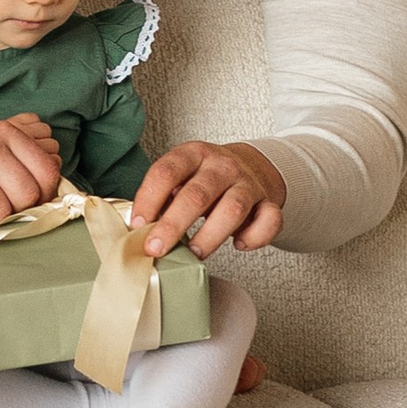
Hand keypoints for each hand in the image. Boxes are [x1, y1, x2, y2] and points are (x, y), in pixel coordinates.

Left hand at [131, 140, 286, 256]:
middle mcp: (221, 166)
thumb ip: (163, 196)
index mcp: (193, 154)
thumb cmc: (207, 179)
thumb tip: (138, 228)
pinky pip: (269, 220)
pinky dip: (255, 237)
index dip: (149, 199)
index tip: (137, 225)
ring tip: (194, 253)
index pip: (166, 172)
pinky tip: (239, 244)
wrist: (252, 167)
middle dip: (173, 225)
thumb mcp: (182, 175)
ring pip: (232, 209)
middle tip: (156, 248)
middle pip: (197, 194)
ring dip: (210, 236)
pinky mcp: (269, 202)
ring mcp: (248, 183)